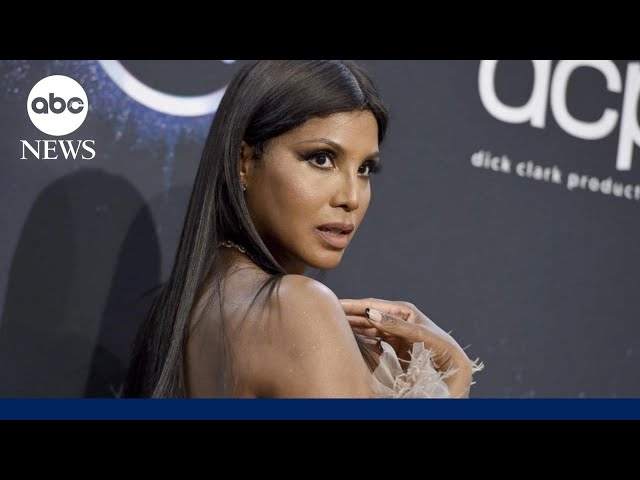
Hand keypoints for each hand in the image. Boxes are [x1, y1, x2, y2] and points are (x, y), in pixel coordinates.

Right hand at [340, 298, 476, 397]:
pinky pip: (372, 340)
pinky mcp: (394, 345)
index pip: (371, 305)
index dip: (351, 305)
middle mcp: (397, 319)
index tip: (332, 304)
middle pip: (366, 316)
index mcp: (404, 310)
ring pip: (367, 328)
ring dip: (351, 328)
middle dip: (347, 315)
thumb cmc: (442, 349)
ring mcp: (395, 332)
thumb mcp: (420, 334)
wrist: (456, 368)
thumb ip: (396, 324)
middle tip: (324, 315)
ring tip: (331, 327)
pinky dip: (360, 341)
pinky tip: (349, 342)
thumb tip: (369, 312)